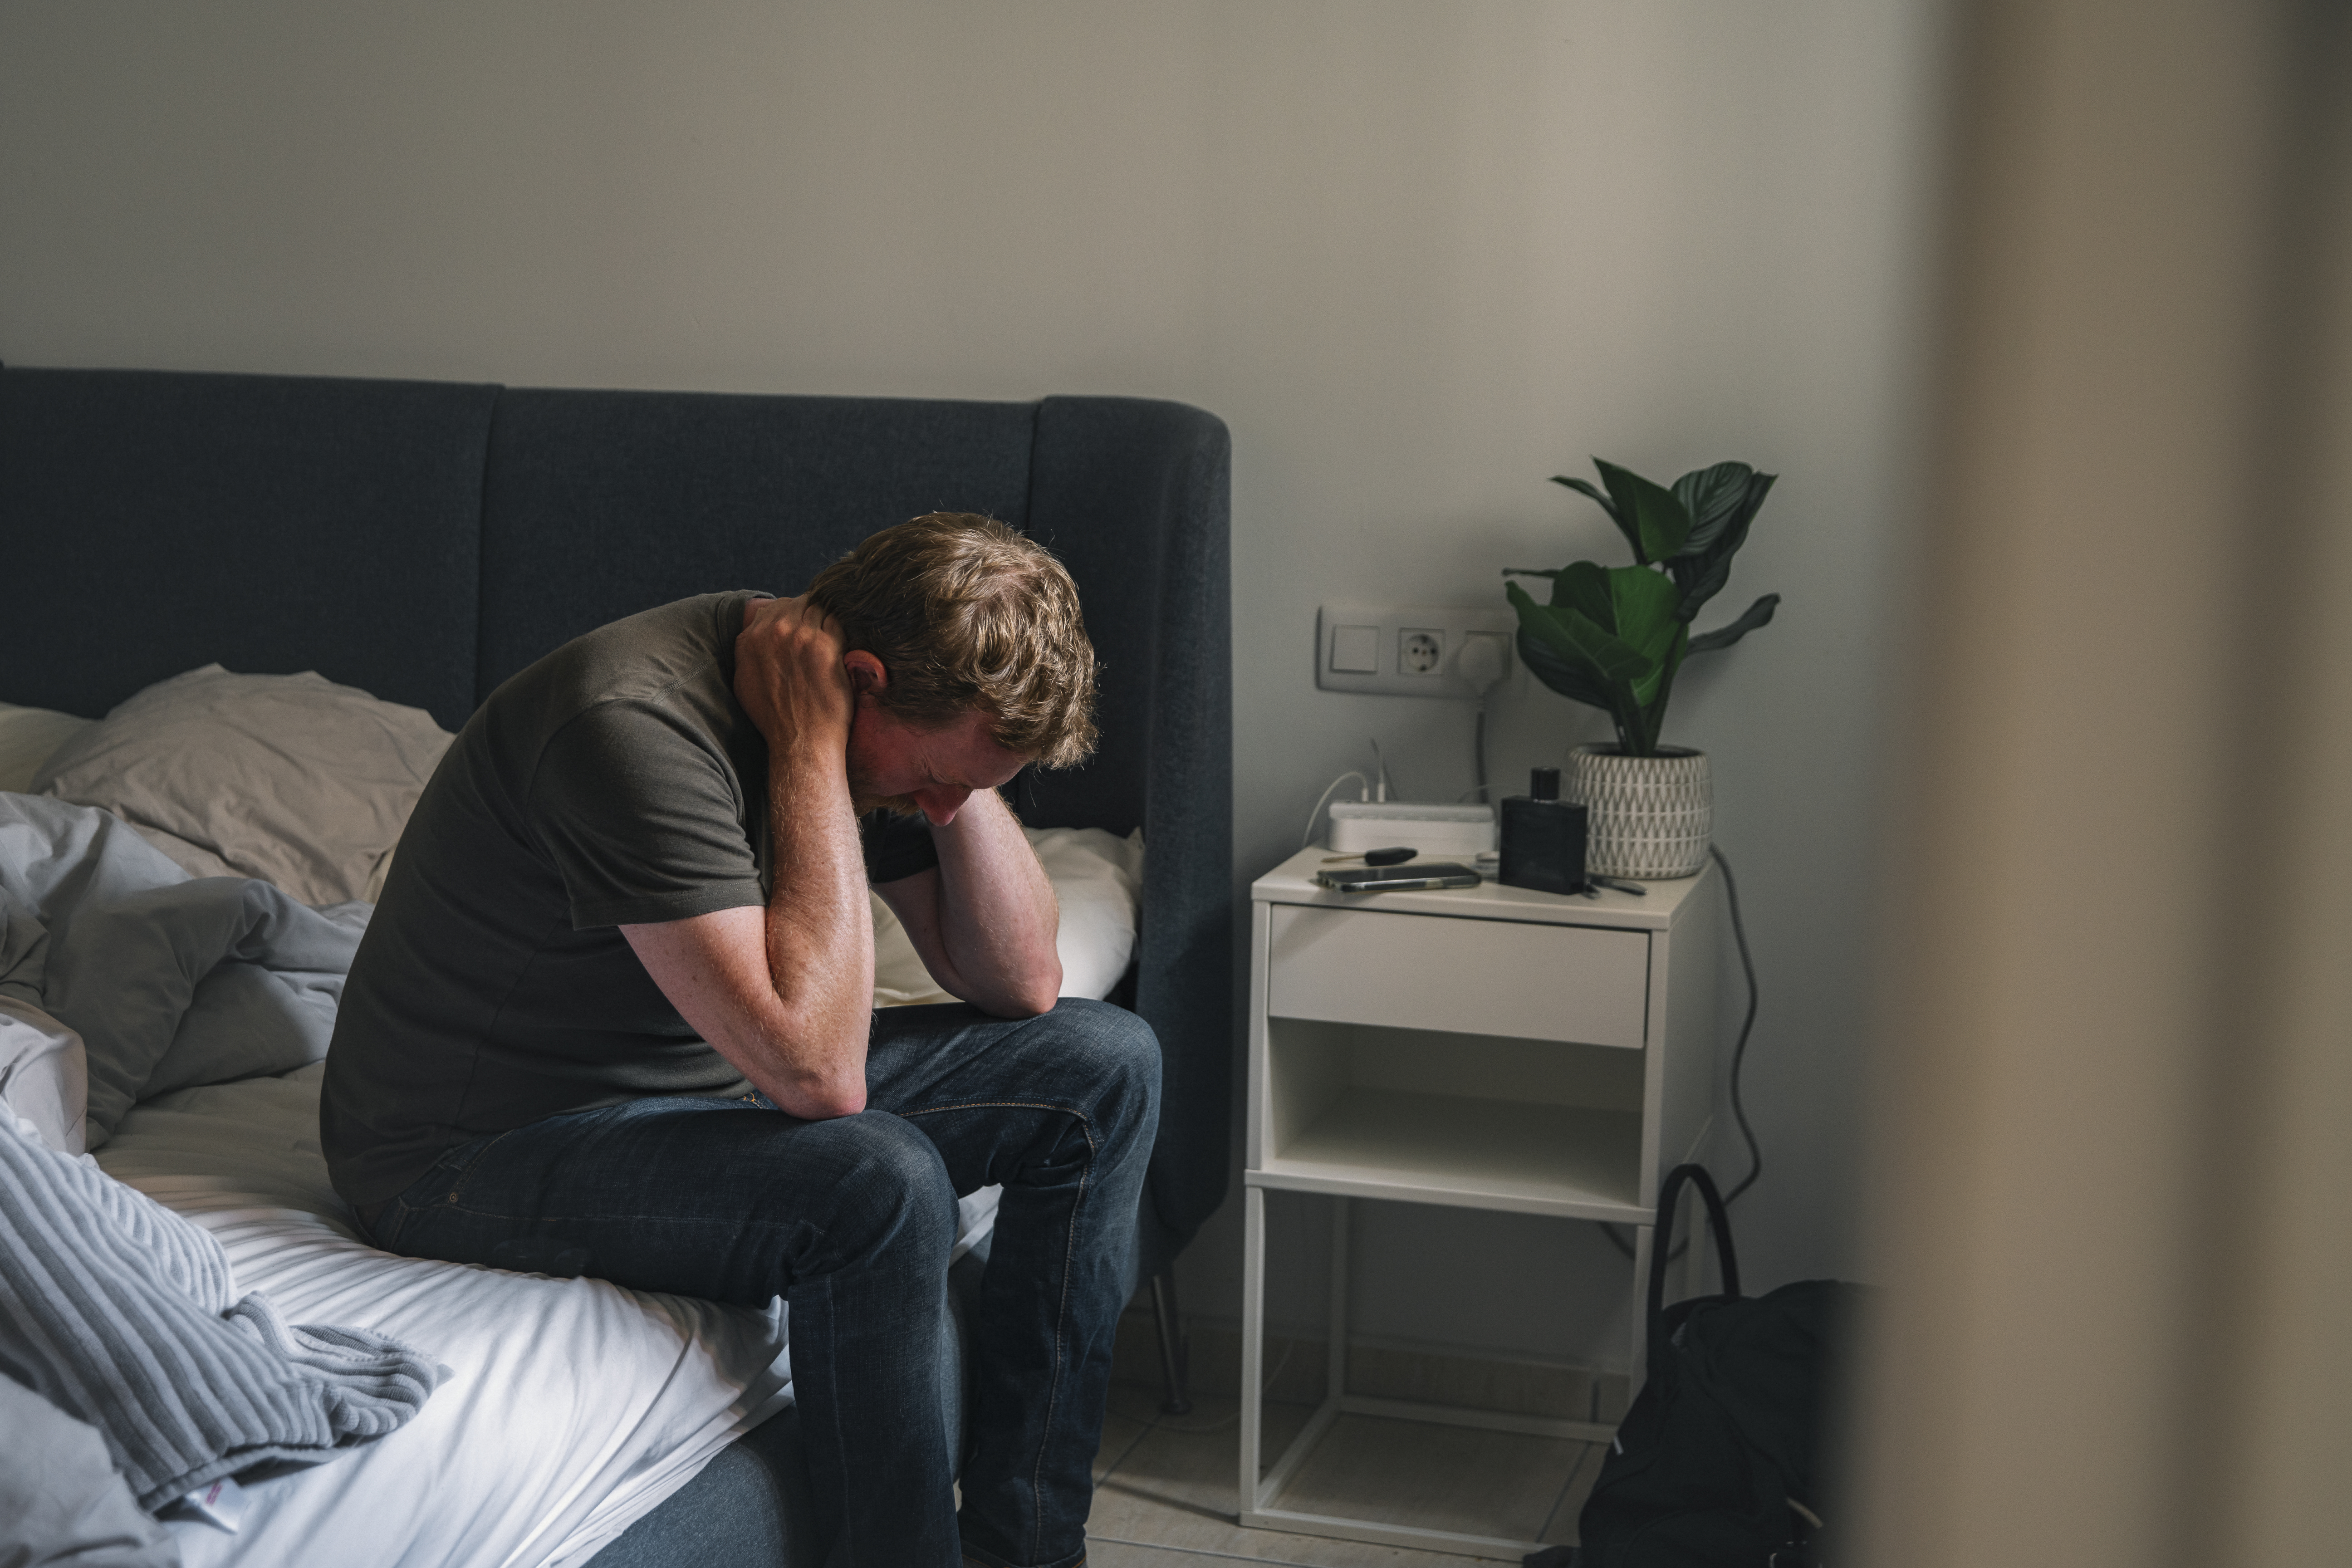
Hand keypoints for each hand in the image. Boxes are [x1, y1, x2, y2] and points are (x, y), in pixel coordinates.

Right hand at [733, 595, 852, 756]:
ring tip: (831, 640)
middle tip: (820, 633)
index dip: (792, 615)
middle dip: (810, 615)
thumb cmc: (774, 718)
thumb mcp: (744, 683)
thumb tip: (752, 635)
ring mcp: (802, 637)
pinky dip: (841, 631)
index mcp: (751, 639)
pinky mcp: (827, 646)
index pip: (776, 606)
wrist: (801, 741)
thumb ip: (747, 651)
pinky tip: (841, 646)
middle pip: (799, 603)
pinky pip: (837, 622)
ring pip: (819, 609)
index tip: (802, 627)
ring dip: (826, 622)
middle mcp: (774, 632)